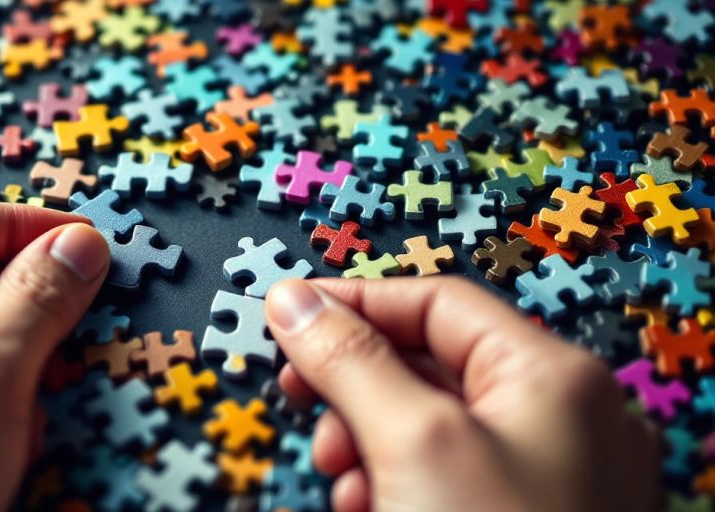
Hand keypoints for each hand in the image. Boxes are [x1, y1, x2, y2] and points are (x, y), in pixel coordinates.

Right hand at [265, 277, 658, 511]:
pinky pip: (438, 477)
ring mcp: (540, 477)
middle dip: (355, 386)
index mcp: (553, 378)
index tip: (287, 316)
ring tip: (344, 482)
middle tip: (300, 397)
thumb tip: (294, 301)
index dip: (355, 304)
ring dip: (365, 443)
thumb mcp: (413, 444)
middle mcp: (556, 421)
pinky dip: (390, 484)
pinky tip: (366, 509)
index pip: (437, 303)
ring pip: (424, 426)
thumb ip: (351, 361)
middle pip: (428, 365)